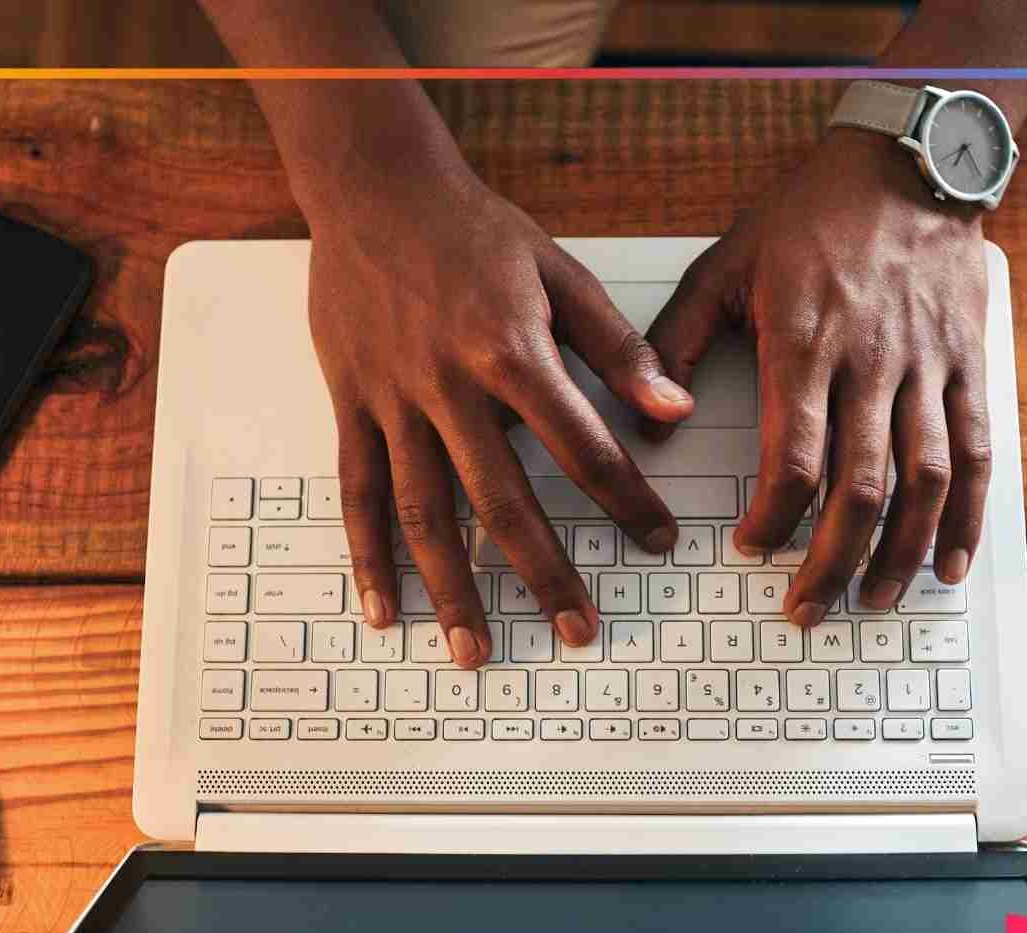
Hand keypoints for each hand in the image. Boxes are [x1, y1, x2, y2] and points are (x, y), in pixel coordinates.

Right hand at [306, 169, 693, 667]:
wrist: (374, 188)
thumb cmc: (474, 231)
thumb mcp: (560, 274)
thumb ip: (618, 348)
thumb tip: (675, 411)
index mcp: (510, 350)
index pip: (580, 445)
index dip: (625, 499)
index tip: (657, 543)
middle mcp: (447, 385)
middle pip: (500, 500)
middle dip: (544, 573)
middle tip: (578, 630)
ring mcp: (392, 401)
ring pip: (424, 513)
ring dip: (451, 589)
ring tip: (475, 650)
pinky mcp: (351, 406)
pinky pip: (358, 494)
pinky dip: (367, 557)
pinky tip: (384, 611)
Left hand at [648, 129, 992, 625]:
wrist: (906, 165)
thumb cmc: (809, 216)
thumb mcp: (724, 263)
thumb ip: (675, 341)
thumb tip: (649, 418)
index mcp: (804, 343)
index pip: (793, 457)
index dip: (775, 517)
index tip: (752, 549)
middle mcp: (872, 363)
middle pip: (860, 487)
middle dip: (832, 561)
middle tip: (807, 608)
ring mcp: (929, 367)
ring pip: (925, 481)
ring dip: (901, 553)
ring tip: (874, 600)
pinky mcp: (969, 366)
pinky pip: (976, 452)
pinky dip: (969, 516)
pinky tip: (950, 562)